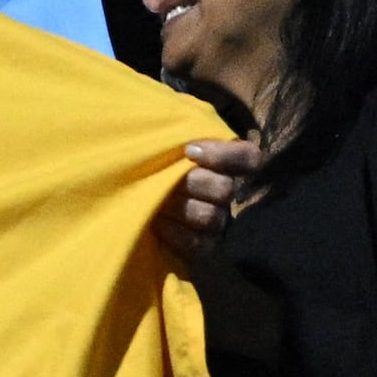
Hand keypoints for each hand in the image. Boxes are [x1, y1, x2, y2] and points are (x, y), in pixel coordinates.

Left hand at [157, 138, 255, 265]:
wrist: (129, 196)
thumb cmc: (148, 164)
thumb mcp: (162, 141)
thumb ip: (177, 133)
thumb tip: (179, 128)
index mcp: (224, 163)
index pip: (248, 158)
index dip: (224, 155)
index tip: (188, 150)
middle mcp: (226, 193)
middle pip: (224, 188)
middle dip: (190, 182)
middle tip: (162, 178)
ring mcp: (217, 222)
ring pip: (210, 216)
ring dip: (179, 207)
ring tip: (157, 202)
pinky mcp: (204, 248)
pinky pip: (198, 244)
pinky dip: (175, 233)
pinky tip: (158, 224)